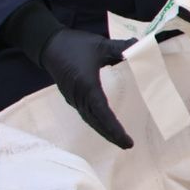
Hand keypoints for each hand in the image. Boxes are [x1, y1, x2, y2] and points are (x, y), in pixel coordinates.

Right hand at [38, 29, 136, 148]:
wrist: (48, 45)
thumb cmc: (75, 45)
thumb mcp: (100, 44)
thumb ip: (121, 47)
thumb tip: (141, 46)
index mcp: (87, 85)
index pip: (102, 112)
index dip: (114, 128)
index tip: (126, 139)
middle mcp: (79, 96)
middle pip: (96, 121)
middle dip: (111, 135)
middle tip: (128, 145)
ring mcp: (74, 99)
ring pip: (90, 120)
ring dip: (104, 131)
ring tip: (120, 140)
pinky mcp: (72, 97)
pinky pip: (86, 115)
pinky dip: (97, 123)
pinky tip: (106, 126)